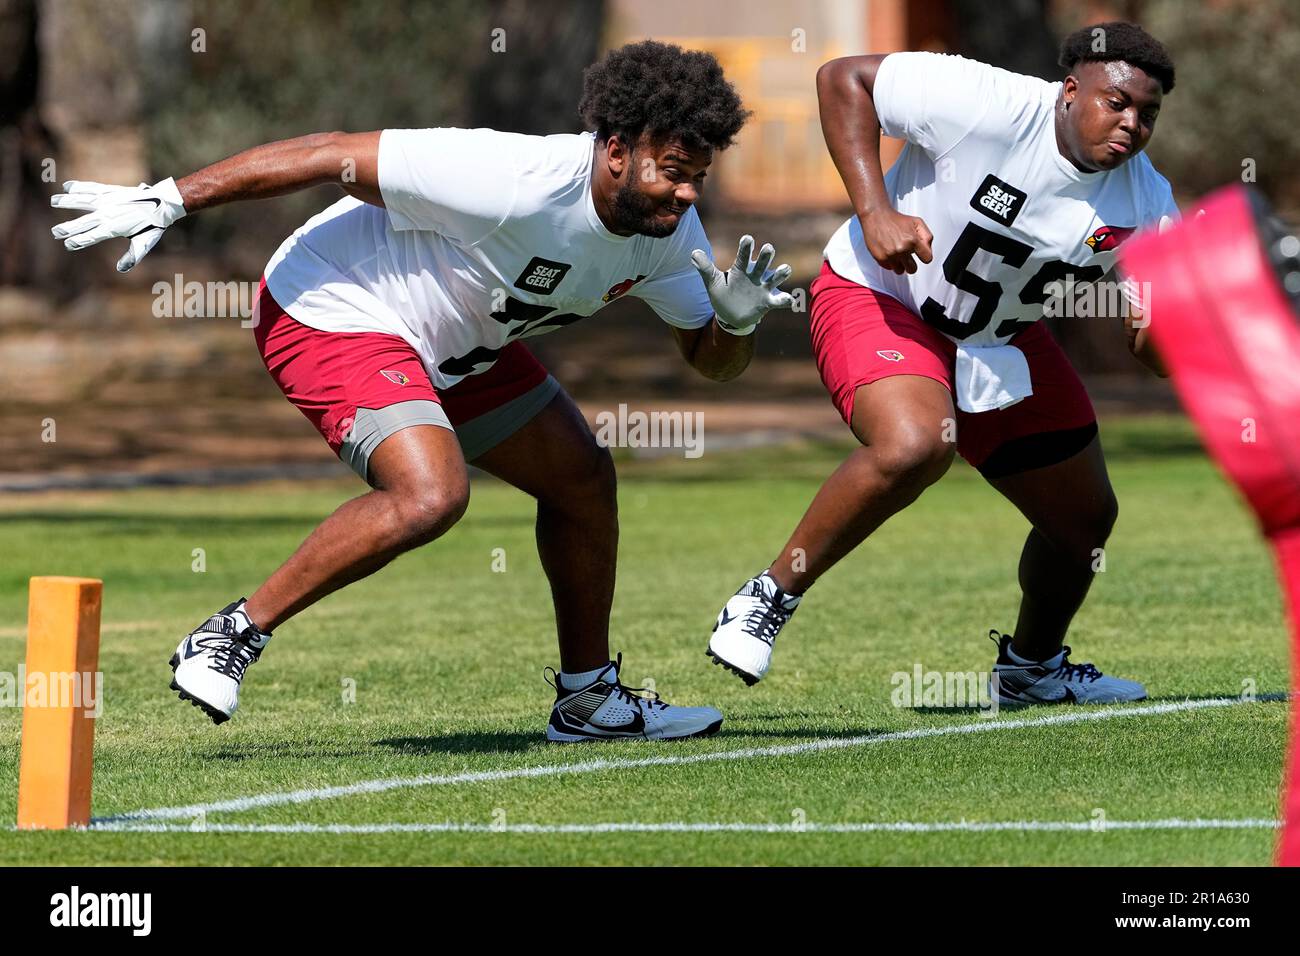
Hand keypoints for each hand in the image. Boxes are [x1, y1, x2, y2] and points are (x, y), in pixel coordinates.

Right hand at [51, 178, 187, 272]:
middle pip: (83, 222)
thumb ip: (132, 256)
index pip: (92, 237)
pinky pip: (91, 188)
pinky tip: (67, 186)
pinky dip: (79, 186)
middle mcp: (107, 214)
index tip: (68, 244)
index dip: (79, 241)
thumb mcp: (143, 243)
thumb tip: (121, 269)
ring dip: (67, 201)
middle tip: (55, 232)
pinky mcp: (110, 191)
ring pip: (83, 201)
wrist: (162, 204)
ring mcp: (108, 201)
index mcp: (114, 228)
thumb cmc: (153, 226)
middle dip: (68, 228)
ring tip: (53, 201)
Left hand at [691, 235, 793, 335]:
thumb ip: (705, 268)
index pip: (743, 256)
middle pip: (762, 263)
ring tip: (785, 269)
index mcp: (740, 270)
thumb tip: (693, 252)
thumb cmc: (722, 295)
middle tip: (768, 248)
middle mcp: (754, 276)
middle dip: (766, 256)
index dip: (746, 247)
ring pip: (775, 278)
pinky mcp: (768, 302)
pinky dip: (786, 300)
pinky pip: (779, 300)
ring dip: (781, 273)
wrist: (730, 316)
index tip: (748, 238)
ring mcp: (762, 288)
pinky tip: (790, 300)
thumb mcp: (712, 282)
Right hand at [859, 208, 932, 274]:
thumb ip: (927, 236)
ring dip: (899, 264)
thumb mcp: (917, 222)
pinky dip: (889, 262)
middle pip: (913, 269)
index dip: (924, 257)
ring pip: (900, 271)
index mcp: (913, 240)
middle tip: (907, 256)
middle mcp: (902, 249)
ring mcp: (891, 255)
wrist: (876, 216)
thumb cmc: (895, 219)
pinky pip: (889, 268)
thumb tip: (928, 249)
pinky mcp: (880, 258)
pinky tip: (888, 252)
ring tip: (896, 254)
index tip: (920, 255)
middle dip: (911, 264)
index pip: (927, 259)